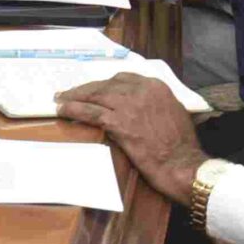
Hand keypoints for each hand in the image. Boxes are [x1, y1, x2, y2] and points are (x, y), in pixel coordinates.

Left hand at [54, 74, 206, 203]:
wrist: (183, 165)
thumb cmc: (181, 146)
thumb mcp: (174, 113)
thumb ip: (156, 103)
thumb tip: (142, 107)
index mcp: (156, 86)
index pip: (122, 79)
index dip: (104, 84)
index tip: (93, 89)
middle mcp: (142, 90)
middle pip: (105, 85)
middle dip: (86, 89)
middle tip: (70, 93)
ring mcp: (129, 105)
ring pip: (95, 95)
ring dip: (74, 97)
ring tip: (61, 100)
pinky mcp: (120, 122)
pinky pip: (91, 112)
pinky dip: (74, 110)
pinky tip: (63, 111)